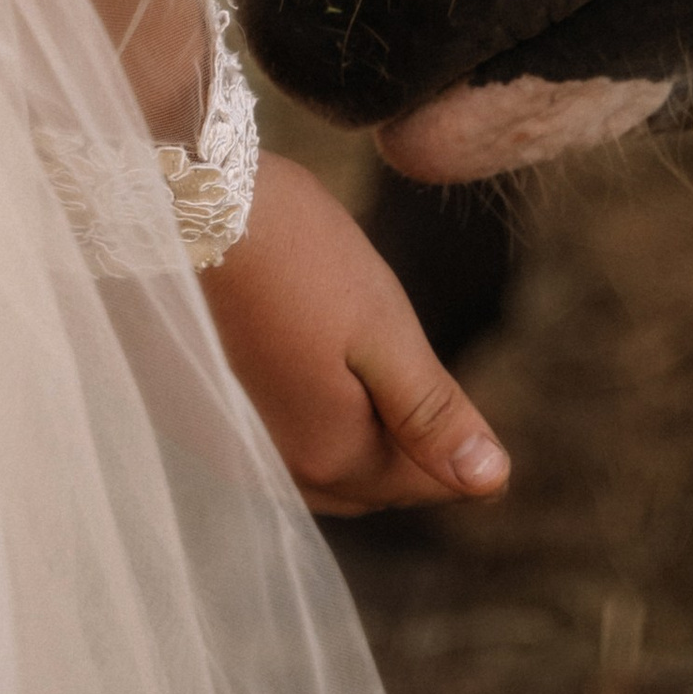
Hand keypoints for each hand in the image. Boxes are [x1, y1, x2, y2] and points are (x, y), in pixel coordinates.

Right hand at [199, 149, 511, 516]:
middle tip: (416, 368)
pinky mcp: (212, 419)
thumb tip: (492, 481)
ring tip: (368, 357)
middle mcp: (279, 472)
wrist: (199, 209)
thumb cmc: (303, 261)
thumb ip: (432, 415)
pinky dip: (317, 418)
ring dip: (361, 432)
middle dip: (407, 445)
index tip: (460, 390)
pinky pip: (286, 442)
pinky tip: (319, 360)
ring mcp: (239, 449)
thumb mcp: (386, 332)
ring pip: (328, 464)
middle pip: (372, 482)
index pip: (421, 484)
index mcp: (330, 458)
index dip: (458, 447)